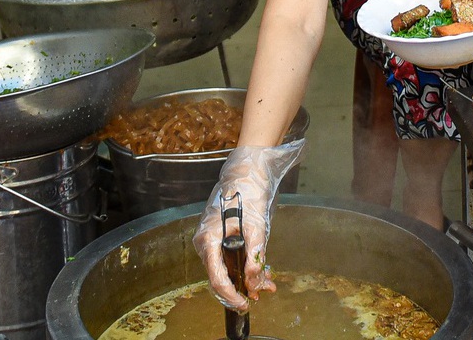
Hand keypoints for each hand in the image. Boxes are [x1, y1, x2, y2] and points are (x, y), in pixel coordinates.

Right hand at [193, 141, 305, 309]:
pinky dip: (244, 264)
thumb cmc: (248, 191)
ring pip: (227, 267)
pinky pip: (230, 256)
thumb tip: (255, 280)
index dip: (230, 294)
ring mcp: (212, 239)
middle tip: (262, 293)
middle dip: (241, 287)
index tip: (245, 304)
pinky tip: (261, 269)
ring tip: (267, 282)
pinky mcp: (220, 236)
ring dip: (246, 277)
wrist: (247, 169)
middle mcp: (206, 242)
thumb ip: (255, 254)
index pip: (216, 277)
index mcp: (208, 239)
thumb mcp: (256, 225)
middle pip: (221, 275)